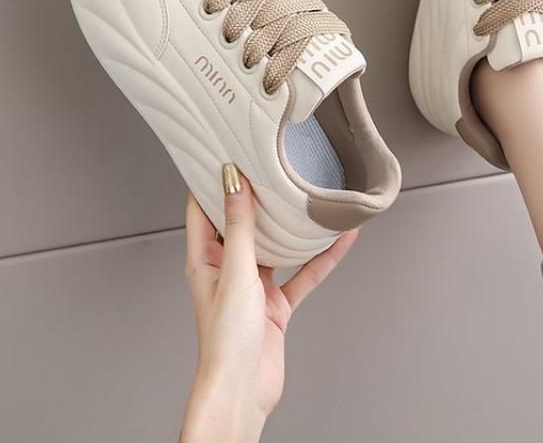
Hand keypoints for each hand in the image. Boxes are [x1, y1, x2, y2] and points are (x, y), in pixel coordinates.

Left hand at [180, 164, 358, 442]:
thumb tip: (235, 184)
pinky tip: (339, 241)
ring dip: (292, 226)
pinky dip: (320, 258)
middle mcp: (228, 269)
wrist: (244, 390)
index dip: (213, 180)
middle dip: (257, 196)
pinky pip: (302, 273)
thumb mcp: (236, 273)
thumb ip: (240, 228)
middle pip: (242, 223)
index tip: (227, 151)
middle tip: (271, 165)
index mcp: (205, 259)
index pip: (203, 209)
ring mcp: (253, 286)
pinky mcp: (276, 304)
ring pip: (276, 246)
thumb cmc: (226, 342)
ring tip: (308, 197)